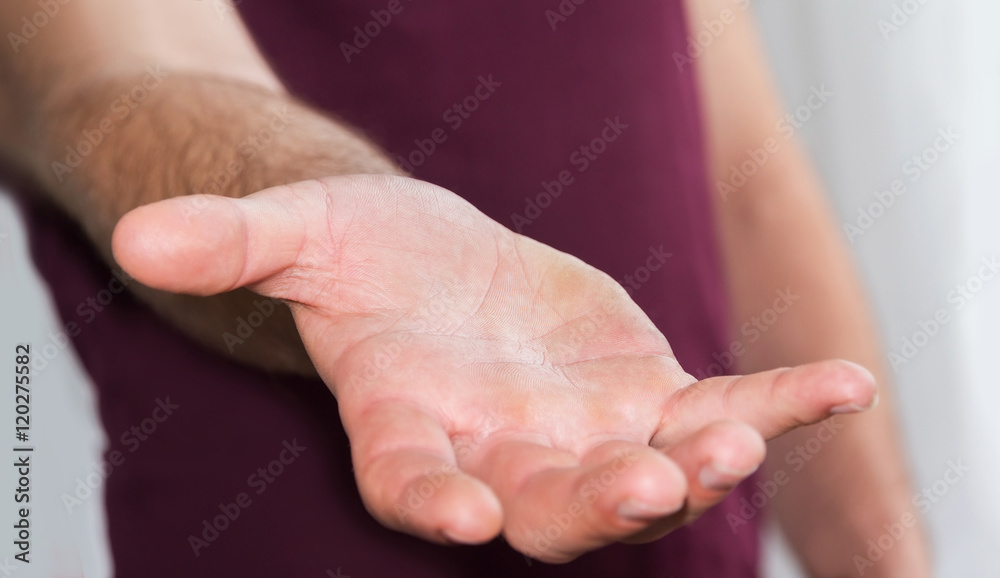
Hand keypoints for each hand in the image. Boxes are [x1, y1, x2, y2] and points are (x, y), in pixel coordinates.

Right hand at [112, 175, 876, 561]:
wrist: (435, 268)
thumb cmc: (358, 257)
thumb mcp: (298, 233)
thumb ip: (235, 244)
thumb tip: (140, 233)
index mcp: (408, 429)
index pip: (413, 485)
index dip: (432, 501)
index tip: (458, 519)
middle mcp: (499, 458)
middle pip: (547, 509)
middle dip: (594, 507)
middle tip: (646, 484)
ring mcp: (582, 436)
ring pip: (644, 475)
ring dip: (698, 466)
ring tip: (742, 440)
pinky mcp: (646, 397)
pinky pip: (719, 410)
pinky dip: (778, 405)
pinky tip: (841, 383)